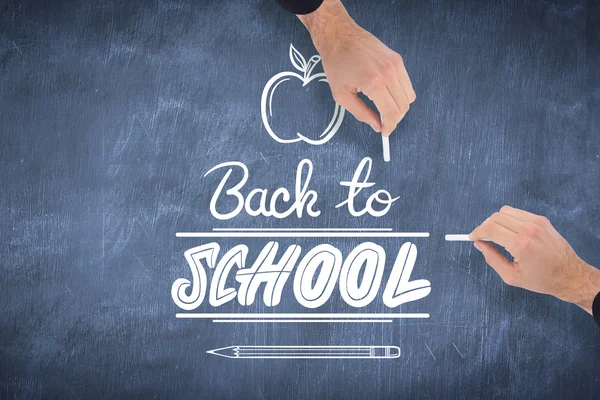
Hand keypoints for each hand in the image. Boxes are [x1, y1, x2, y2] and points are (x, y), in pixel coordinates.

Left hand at [298, 0, 415, 136]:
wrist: (339, 36)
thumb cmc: (336, 63)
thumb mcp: (342, 95)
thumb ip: (361, 113)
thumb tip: (376, 125)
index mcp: (374, 83)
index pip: (392, 112)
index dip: (390, 126)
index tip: (385, 132)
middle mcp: (389, 73)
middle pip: (404, 105)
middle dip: (395, 119)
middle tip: (384, 123)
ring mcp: (395, 64)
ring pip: (409, 95)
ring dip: (399, 107)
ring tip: (385, 110)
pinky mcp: (397, 59)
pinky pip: (407, 83)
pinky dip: (400, 94)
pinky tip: (387, 96)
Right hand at [470, 206, 599, 313]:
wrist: (570, 275)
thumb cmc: (541, 279)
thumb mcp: (512, 276)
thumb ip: (492, 258)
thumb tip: (479, 245)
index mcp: (520, 244)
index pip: (490, 228)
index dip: (477, 232)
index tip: (473, 237)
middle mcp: (529, 229)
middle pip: (496, 217)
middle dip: (485, 226)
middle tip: (484, 238)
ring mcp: (537, 222)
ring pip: (506, 211)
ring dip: (496, 221)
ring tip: (497, 235)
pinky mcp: (542, 220)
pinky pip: (518, 213)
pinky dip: (509, 219)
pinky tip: (511, 232)